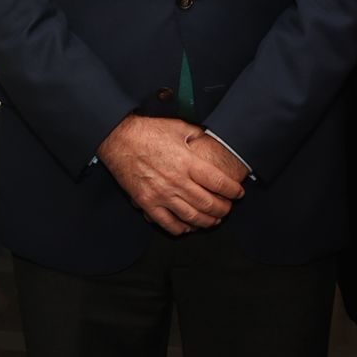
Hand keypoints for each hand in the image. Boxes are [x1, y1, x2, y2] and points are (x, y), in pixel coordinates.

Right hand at [97, 115, 244, 234]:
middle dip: (223, 209)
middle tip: (227, 208)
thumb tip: (211, 138)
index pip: (220, 183)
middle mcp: (178, 181)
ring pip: (192, 217)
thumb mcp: (178, 127)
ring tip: (213, 220)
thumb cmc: (147, 131)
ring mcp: (162, 194)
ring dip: (207, 222)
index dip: (233, 191)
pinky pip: (168, 223)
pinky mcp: (147, 202)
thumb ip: (198, 135)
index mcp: (188, 162)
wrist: (118, 138)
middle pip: (209, 204)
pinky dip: (181, 229)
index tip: (238, 193)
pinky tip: (188, 227)